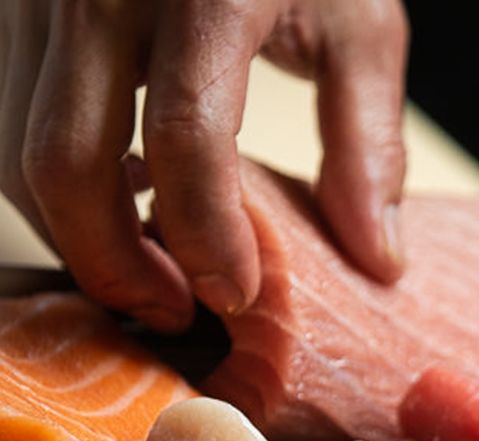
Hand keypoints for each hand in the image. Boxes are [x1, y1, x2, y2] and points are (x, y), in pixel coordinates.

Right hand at [0, 0, 407, 331]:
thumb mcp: (359, 21)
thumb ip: (368, 141)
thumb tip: (379, 259)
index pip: (187, 137)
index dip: (207, 237)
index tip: (237, 296)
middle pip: (65, 162)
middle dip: (114, 263)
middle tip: (176, 310)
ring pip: (16, 150)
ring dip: (79, 233)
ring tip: (154, 266)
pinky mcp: (13, 6)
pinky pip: (9, 119)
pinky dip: (57, 184)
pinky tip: (124, 198)